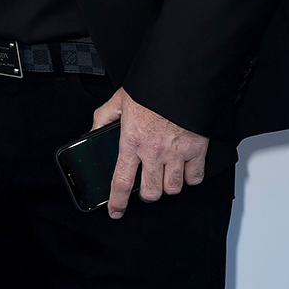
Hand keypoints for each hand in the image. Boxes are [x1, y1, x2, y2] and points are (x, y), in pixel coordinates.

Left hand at [92, 87, 207, 219]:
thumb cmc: (151, 88)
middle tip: (146, 186)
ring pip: (172, 188)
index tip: (116, 211)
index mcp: (132, 141)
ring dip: (168, 186)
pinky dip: (190, 177)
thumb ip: (104, 117)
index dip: (117, 202)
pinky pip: (195, 177)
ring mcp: (176, 153)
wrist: (181, 77)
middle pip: (151, 192)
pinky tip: (184, 169)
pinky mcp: (196, 150)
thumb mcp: (120, 100)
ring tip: (165, 176)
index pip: (121, 182)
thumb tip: (92, 131)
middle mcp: (153, 152)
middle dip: (147, 194)